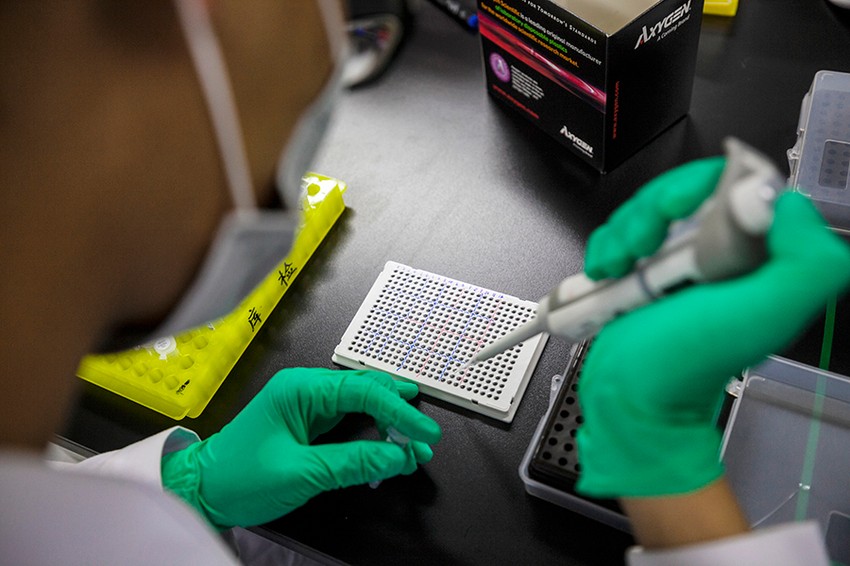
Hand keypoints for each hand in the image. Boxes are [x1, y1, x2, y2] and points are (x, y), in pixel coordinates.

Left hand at [162, 368, 441, 528]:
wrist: (202, 491)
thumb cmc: (239, 477)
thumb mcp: (301, 472)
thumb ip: (353, 462)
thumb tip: (398, 457)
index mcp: (300, 389)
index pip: (363, 391)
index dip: (399, 410)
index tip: (423, 432)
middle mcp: (305, 391)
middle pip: (366, 389)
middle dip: (399, 410)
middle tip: (425, 435)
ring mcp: (306, 407)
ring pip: (360, 404)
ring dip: (388, 421)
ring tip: (414, 439)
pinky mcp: (307, 425)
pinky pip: (348, 422)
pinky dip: (371, 432)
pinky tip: (388, 442)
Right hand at [575, 157, 849, 497]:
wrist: (630, 401)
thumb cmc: (686, 364)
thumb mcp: (762, 316)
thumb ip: (805, 262)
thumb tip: (790, 203)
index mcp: (760, 256)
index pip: (737, 183)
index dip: (699, 186)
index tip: (674, 211)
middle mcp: (722, 255)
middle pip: (684, 191)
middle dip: (651, 211)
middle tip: (640, 247)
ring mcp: (679, 263)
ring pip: (647, 210)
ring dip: (622, 232)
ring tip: (616, 268)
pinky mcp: (642, 272)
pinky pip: (621, 234)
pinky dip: (605, 247)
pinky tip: (604, 273)